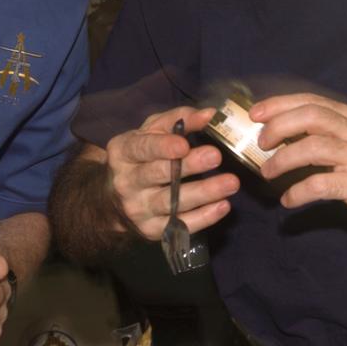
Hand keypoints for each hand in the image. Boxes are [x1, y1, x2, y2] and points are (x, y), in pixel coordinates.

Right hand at [106, 106, 239, 239]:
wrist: (115, 201)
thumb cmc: (140, 157)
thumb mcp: (152, 132)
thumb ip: (179, 120)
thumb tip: (210, 114)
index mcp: (123, 153)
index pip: (142, 148)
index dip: (163, 147)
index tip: (184, 145)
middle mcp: (126, 183)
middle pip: (158, 175)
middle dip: (188, 166)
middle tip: (215, 156)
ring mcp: (138, 210)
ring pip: (172, 202)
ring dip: (203, 192)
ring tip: (230, 182)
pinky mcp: (152, 230)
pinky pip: (180, 225)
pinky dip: (204, 217)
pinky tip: (223, 205)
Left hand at [252, 93, 346, 238]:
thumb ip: (323, 134)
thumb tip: (277, 132)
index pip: (312, 101)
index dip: (280, 105)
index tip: (255, 114)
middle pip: (312, 117)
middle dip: (280, 126)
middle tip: (261, 143)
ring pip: (315, 147)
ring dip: (283, 159)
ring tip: (267, 173)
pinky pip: (322, 184)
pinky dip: (299, 191)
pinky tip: (288, 200)